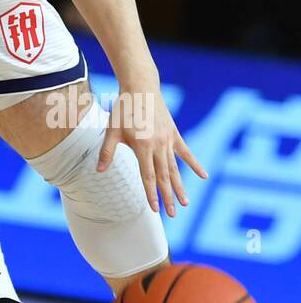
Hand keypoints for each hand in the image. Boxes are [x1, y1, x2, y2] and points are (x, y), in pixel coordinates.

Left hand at [97, 84, 206, 216]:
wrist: (141, 87)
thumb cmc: (124, 109)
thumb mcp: (112, 130)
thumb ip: (107, 152)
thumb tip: (99, 171)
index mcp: (142, 146)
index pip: (147, 176)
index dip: (151, 194)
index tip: (155, 209)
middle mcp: (158, 145)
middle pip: (163, 176)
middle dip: (168, 197)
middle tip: (172, 214)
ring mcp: (168, 140)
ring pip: (175, 168)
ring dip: (180, 186)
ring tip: (185, 203)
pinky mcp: (174, 134)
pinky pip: (186, 152)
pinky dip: (194, 164)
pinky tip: (204, 176)